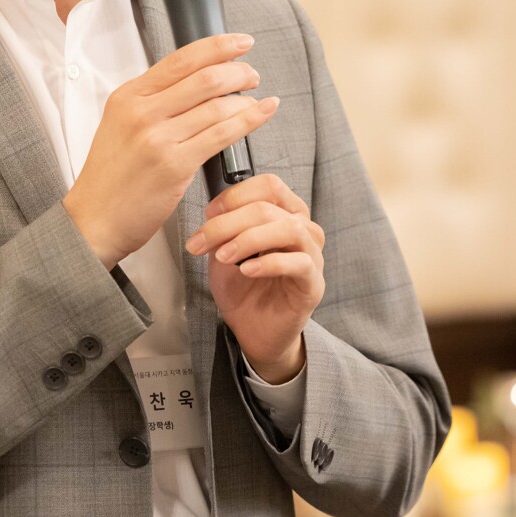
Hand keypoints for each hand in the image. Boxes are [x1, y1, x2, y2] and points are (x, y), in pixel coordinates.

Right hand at [64, 34, 280, 268]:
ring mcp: (158, 138)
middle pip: (204, 77)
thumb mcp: (121, 125)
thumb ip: (152, 101)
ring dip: (246, 99)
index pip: (180, 59)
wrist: (94, 220)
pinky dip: (249, 120)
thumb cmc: (111, 177)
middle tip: (252, 74)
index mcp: (128, 96)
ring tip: (257, 100)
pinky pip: (222, 135)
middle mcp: (142, 112)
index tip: (240, 43)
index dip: (217, 46)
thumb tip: (193, 81)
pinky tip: (262, 113)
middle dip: (238, 70)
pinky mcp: (175, 165)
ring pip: (217, 105)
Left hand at [185, 174, 324, 382]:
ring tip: (224, 256)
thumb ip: (223, 230)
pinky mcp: (314, 283)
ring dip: (249, 239)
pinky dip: (268, 263)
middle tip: (201, 242)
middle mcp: (304, 229)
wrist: (253, 330)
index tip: (208, 214)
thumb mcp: (224, 252)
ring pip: (289, 229)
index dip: (235, 195)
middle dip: (228, 223)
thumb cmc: (244, 288)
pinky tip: (246, 270)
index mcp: (285, 214)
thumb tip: (212, 215)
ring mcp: (312, 255)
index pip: (269, 186)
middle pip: (269, 207)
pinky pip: (299, 263)